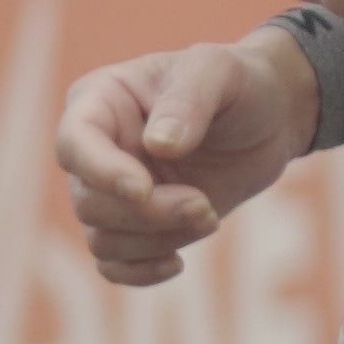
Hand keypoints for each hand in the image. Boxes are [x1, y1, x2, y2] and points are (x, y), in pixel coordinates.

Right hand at [53, 25, 318, 284]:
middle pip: (89, 202)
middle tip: (204, 203)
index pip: (74, 144)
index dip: (102, 172)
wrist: (268, 119)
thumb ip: (188, 100)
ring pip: (103, 239)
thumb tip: (158, 145)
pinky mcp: (135, 224)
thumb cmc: (238, 84)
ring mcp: (112, 191)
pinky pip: (113, 265)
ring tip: (210, 216)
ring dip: (158, 240)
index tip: (145, 189)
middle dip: (149, 213)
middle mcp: (95, 149)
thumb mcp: (219, 71)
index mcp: (99, 100)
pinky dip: (141, 272)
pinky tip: (178, 263)